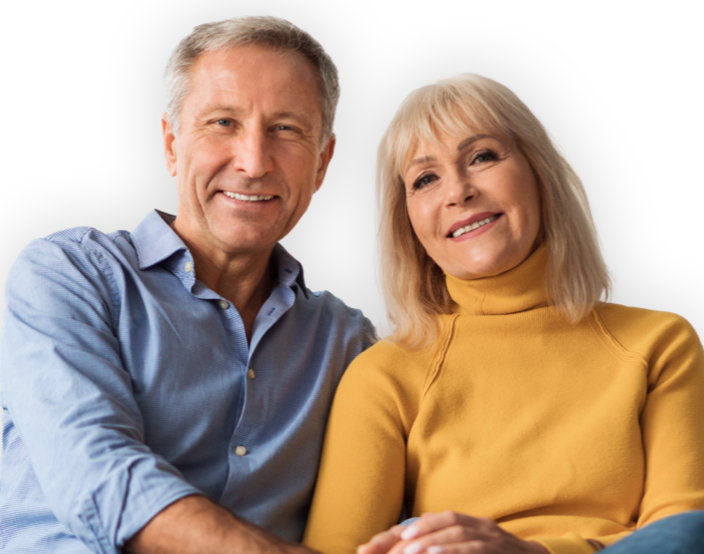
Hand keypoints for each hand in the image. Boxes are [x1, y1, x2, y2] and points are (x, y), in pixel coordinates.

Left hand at [360, 512, 548, 553]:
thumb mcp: (465, 549)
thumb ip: (438, 548)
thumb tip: (402, 552)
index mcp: (463, 524)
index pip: (424, 522)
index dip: (396, 533)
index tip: (367, 548)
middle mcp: (476, 524)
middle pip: (438, 522)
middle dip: (409, 535)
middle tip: (383, 550)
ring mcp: (490, 536)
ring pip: (456, 531)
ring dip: (429, 540)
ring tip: (406, 552)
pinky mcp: (500, 550)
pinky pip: (476, 548)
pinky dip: (454, 550)